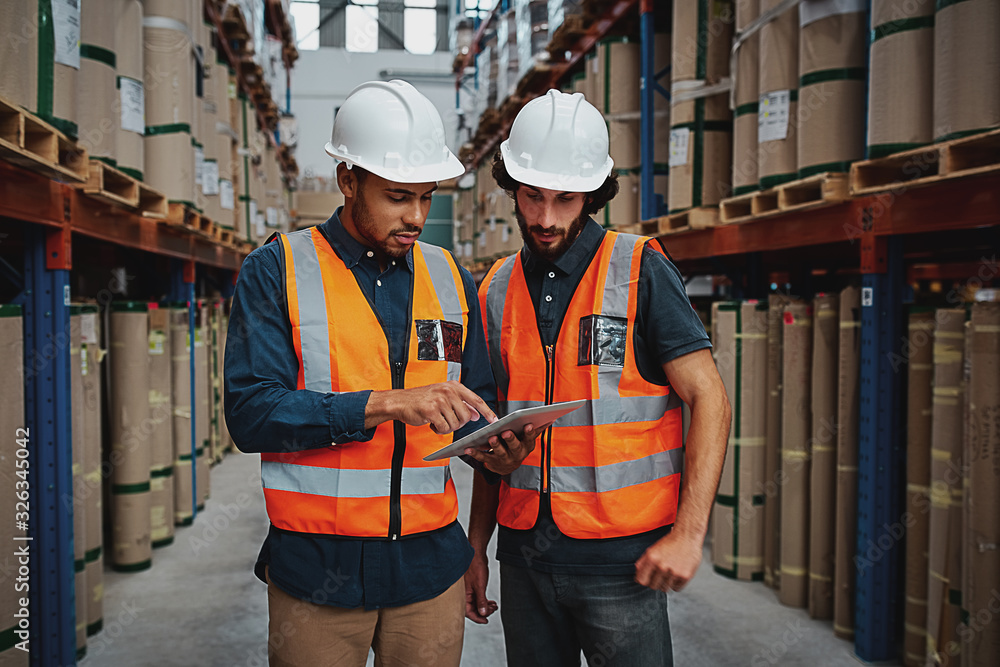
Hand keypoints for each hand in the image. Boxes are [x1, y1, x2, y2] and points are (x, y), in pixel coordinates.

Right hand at [365, 381, 496, 433]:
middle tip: (446, 420)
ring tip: (437, 420)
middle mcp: (448, 391)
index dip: (487, 411)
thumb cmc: (421, 399)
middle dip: (458, 423)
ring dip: (447, 427)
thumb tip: (477, 414)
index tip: (494, 420)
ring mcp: (440, 400)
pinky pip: (444, 428)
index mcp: (453, 386)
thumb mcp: (444, 397)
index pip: (476, 400)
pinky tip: (431, 423)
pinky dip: (439, 430)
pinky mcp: (431, 410)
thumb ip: (461, 404)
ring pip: (455, 424)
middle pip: (466, 416)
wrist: (400, 401)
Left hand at [464, 424, 538, 475]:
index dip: (530, 433)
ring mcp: (504, 460)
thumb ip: (537, 429)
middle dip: (511, 439)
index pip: (530, 439)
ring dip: (495, 445)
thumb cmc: (518, 445)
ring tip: (491, 437)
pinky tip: (468, 448)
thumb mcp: (528, 439)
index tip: (529, 425)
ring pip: (500, 453)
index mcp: (526, 447)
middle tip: (506, 432)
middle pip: (515, 447)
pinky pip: (483, 458)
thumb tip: (550, 417)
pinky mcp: (491, 463)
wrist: (507, 466)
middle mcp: (517, 455)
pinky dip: (475, 453)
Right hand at [464, 553, 497, 622]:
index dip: (477, 618)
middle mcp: (464, 594)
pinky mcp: (473, 587)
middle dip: (484, 611)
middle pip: (473, 609)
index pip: (469, 612)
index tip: (485, 621)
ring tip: (494, 606)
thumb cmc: (475, 567)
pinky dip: (485, 601)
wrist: (477, 555)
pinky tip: (491, 602)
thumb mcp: (479, 586)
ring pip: (476, 604)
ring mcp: (469, 591)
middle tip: (492, 610)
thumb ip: (480, 601)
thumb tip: (482, 613)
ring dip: (485, 606)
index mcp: (463, 595)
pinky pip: (478, 598)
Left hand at [634, 530, 704, 591]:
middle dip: (655, 581)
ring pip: (665, 588)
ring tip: (670, 571)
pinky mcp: (685, 576)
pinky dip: (676, 583)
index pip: (642, 580)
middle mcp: (662, 566)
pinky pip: (676, 588)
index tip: (647, 578)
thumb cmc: (669, 543)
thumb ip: (642, 563)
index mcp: (652, 558)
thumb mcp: (652, 550)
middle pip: (653, 586)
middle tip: (660, 574)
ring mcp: (674, 572)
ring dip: (666, 582)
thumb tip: (637, 579)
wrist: (687, 536)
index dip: (644, 580)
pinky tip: (677, 573)